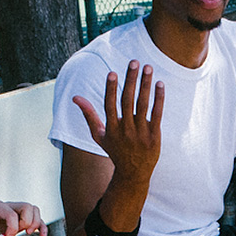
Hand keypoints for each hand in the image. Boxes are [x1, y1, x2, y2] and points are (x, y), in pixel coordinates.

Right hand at [73, 60, 163, 185]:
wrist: (134, 174)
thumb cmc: (115, 151)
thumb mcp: (99, 136)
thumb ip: (89, 115)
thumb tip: (75, 97)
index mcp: (112, 128)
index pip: (110, 105)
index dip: (111, 89)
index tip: (113, 73)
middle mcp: (126, 130)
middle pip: (128, 101)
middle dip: (131, 80)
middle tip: (134, 61)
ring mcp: (141, 133)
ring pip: (143, 105)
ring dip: (146, 85)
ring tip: (148, 67)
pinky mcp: (154, 136)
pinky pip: (157, 114)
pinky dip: (159, 99)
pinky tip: (160, 84)